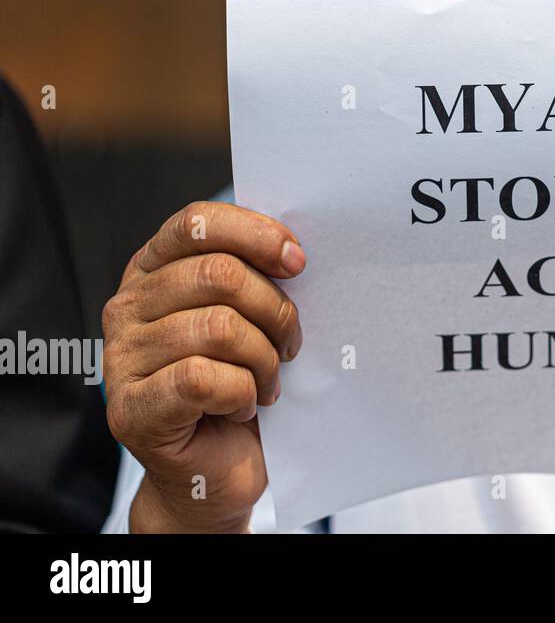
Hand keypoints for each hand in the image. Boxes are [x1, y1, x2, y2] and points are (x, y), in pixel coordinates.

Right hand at [103, 202, 305, 532]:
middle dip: (273, 309)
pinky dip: (242, 393)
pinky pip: (205, 379)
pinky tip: (242, 407)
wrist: (217, 467)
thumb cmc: (239, 381)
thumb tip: (293, 250)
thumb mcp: (249, 316)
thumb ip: (254, 275)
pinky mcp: (131, 409)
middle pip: (219, 274)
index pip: (196, 223)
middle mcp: (127, 307)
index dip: (254, 234)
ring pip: (219, 328)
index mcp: (154, 271)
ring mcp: (122, 358)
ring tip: (266, 381)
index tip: (297, 262)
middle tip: (290, 343)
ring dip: (263, 359)